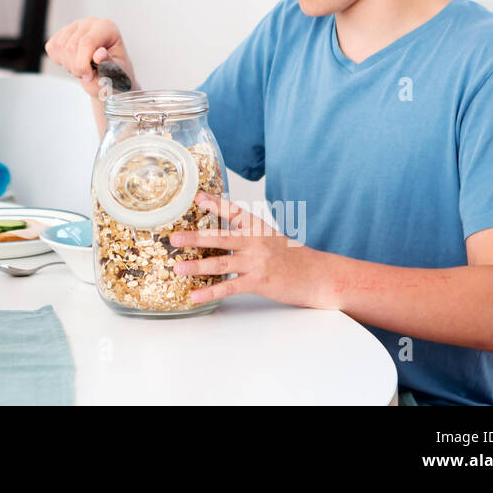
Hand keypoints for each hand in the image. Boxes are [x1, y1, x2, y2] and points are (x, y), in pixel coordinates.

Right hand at [44, 16, 136, 99]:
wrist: (107, 76)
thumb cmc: (114, 74)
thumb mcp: (116, 74)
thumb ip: (109, 64)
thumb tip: (100, 54)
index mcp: (107, 28)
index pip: (87, 43)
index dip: (83, 64)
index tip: (89, 77)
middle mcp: (91, 22)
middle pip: (71, 46)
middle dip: (76, 67)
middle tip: (88, 75)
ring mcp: (75, 26)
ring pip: (60, 47)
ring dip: (69, 65)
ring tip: (82, 68)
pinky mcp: (62, 33)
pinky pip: (52, 47)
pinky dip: (59, 60)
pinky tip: (73, 62)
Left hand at [167, 193, 317, 307]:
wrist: (318, 276)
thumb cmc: (293, 257)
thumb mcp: (271, 237)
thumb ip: (248, 233)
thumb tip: (220, 234)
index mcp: (259, 228)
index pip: (234, 212)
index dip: (216, 203)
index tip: (197, 197)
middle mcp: (256, 242)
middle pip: (220, 238)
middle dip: (195, 238)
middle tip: (174, 238)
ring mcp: (258, 263)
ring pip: (221, 263)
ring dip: (197, 266)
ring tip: (177, 267)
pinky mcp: (259, 282)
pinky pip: (230, 287)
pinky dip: (210, 292)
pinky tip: (195, 295)